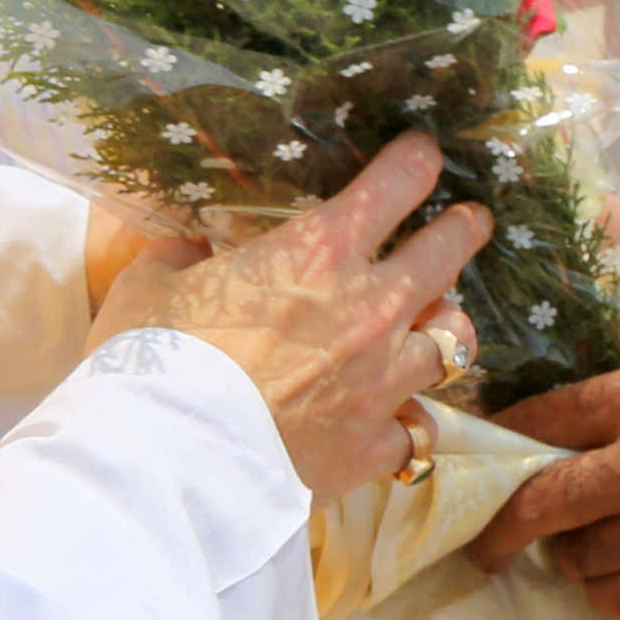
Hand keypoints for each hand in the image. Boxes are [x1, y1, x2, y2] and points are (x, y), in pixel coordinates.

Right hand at [94, 136, 487, 498]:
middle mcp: (370, 308)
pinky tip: (395, 423)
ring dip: (445, 332)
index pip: (395, 184)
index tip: (423, 155)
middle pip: (447, 255)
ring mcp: (382, 381)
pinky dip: (407, 423)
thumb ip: (178, 260)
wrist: (173, 464)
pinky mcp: (374, 446)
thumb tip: (185, 253)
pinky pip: (415, 430)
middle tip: (470, 221)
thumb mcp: (149, 288)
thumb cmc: (158, 363)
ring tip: (441, 330)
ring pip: (453, 344)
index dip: (415, 162)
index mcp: (319, 252)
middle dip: (463, 230)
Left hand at [465, 219, 619, 619]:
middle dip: (502, 518)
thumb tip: (606, 216)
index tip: (485, 446)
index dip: (507, 435)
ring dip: (571, 551)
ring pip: (576, 556)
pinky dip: (608, 589)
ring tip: (583, 540)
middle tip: (485, 531)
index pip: (547, 418)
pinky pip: (614, 599)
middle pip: (540, 501)